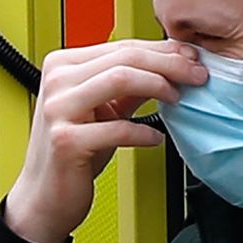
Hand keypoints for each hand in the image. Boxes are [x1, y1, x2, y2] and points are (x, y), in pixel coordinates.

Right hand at [4, 39, 206, 242]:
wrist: (44, 196)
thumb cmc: (76, 150)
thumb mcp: (105, 109)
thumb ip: (132, 85)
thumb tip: (173, 65)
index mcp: (63, 65)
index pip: (123, 46)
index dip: (163, 50)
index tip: (191, 57)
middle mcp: (57, 81)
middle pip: (126, 58)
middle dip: (170, 63)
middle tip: (197, 75)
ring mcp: (58, 110)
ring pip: (120, 79)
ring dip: (159, 86)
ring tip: (177, 98)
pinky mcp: (65, 141)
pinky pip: (117, 128)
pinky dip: (144, 133)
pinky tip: (156, 139)